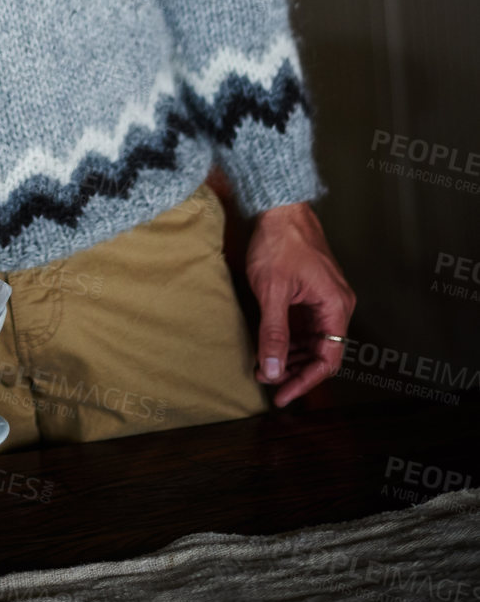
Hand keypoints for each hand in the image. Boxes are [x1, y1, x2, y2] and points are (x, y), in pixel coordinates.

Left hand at [246, 201, 355, 405]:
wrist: (279, 205)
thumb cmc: (279, 241)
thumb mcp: (272, 291)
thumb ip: (273, 333)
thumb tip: (271, 370)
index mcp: (336, 305)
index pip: (327, 359)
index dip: (305, 381)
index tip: (283, 396)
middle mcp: (336, 304)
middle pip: (321, 351)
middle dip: (295, 371)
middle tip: (270, 385)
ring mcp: (324, 296)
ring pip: (312, 338)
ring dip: (290, 355)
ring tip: (265, 368)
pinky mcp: (311, 290)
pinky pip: (304, 323)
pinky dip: (288, 337)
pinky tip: (270, 346)